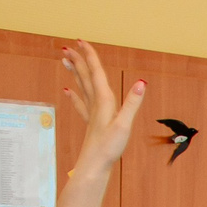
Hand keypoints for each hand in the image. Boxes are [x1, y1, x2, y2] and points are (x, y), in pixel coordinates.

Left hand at [61, 40, 145, 176]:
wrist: (94, 165)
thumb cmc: (109, 147)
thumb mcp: (124, 124)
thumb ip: (132, 103)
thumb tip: (141, 82)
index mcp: (104, 101)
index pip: (96, 73)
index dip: (89, 56)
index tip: (80, 41)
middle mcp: (96, 104)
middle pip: (85, 77)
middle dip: (78, 61)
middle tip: (68, 47)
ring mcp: (92, 113)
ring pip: (81, 87)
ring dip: (75, 73)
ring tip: (65, 61)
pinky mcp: (91, 123)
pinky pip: (81, 104)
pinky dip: (74, 95)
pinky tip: (67, 91)